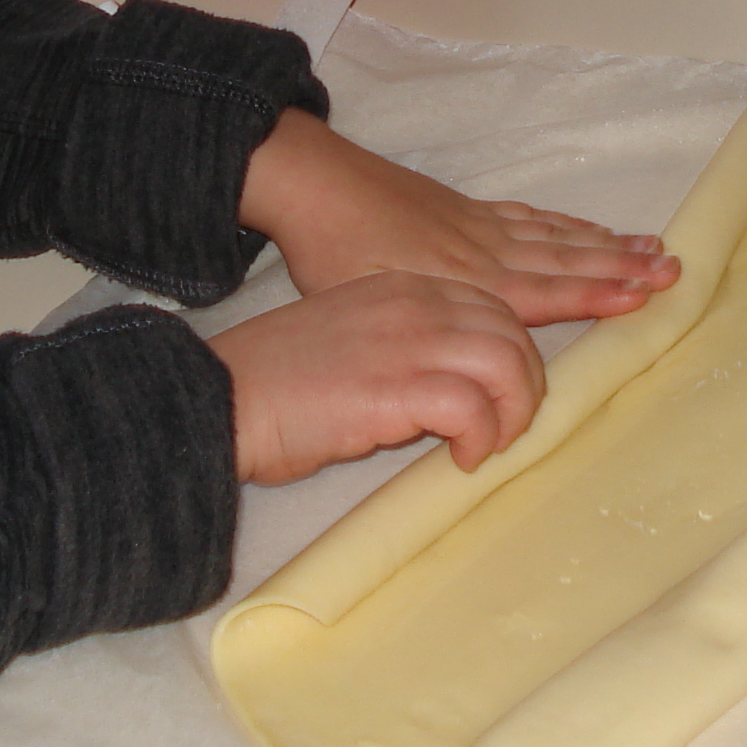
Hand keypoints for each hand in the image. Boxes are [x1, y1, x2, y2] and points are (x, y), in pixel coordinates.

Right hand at [207, 271, 544, 481]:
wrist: (223, 397)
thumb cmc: (277, 382)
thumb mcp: (353, 338)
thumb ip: (404, 346)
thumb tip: (449, 390)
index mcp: (404, 287)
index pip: (492, 308)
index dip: (511, 356)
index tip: (498, 400)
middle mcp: (415, 303)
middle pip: (512, 333)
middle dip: (523, 388)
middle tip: (501, 432)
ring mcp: (409, 340)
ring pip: (508, 363)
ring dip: (511, 414)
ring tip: (483, 448)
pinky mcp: (397, 386)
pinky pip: (474, 407)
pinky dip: (480, 438)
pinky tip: (459, 460)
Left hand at [238, 110, 679, 325]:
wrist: (315, 185)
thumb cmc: (334, 253)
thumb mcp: (375, 303)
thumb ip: (424, 336)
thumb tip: (456, 378)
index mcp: (469, 283)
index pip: (548, 293)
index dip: (597, 296)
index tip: (645, 296)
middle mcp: (485, 253)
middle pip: (566, 261)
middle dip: (622, 267)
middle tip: (674, 269)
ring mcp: (478, 227)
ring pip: (555, 237)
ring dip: (604, 244)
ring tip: (651, 246)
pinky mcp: (464, 209)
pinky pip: (528, 216)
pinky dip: (563, 223)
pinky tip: (583, 227)